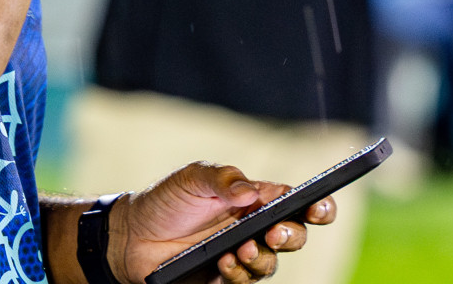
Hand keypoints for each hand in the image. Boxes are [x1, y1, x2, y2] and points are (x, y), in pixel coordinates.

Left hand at [108, 162, 335, 283]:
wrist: (134, 234)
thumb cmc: (168, 200)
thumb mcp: (191, 179)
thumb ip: (221, 179)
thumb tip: (250, 191)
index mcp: (254, 200)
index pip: (296, 203)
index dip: (317, 207)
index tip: (318, 208)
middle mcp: (254, 228)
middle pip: (293, 236)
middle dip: (290, 236)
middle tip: (273, 233)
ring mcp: (241, 255)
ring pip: (271, 263)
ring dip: (260, 258)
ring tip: (239, 250)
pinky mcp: (225, 278)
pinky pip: (244, 283)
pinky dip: (238, 275)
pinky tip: (222, 263)